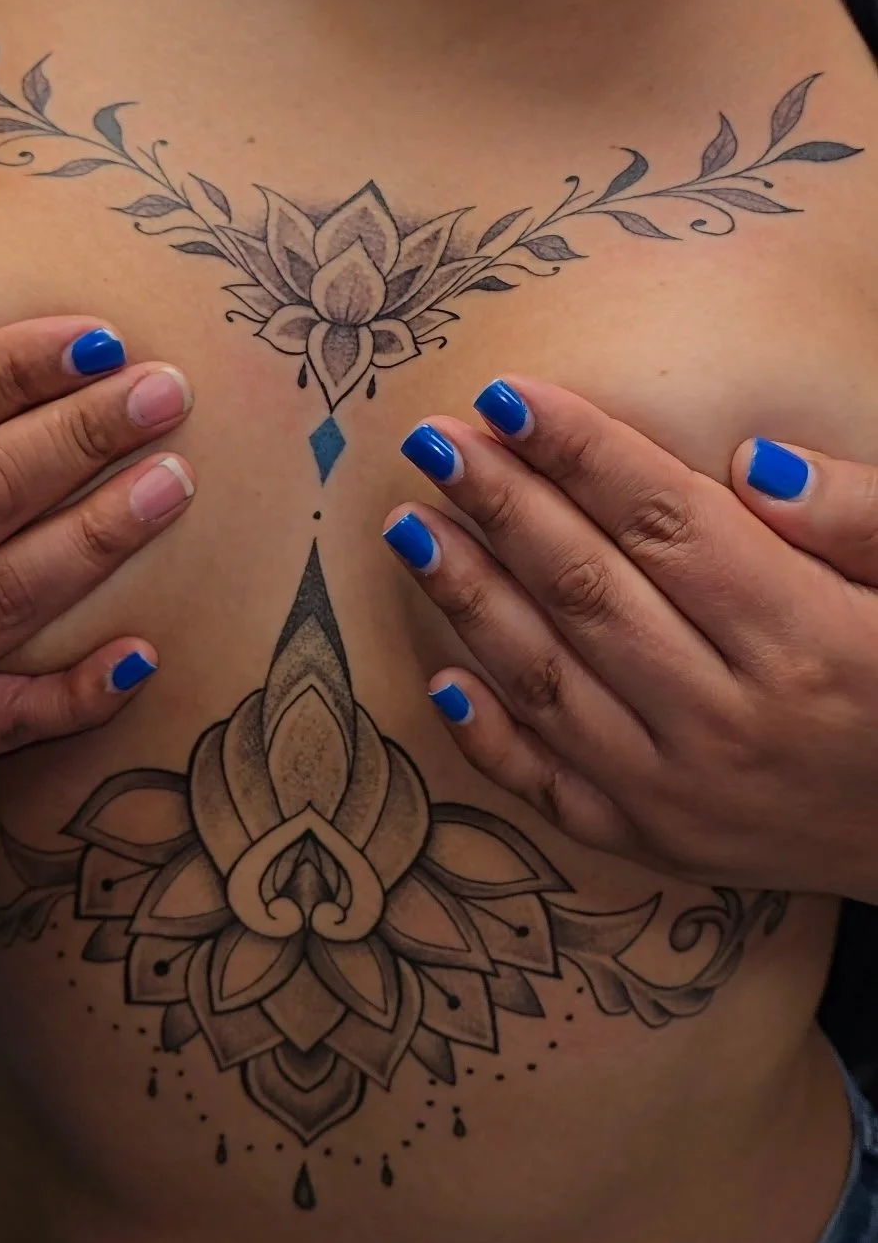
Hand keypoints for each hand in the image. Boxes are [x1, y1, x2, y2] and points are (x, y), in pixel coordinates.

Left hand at [384, 375, 877, 902]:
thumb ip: (858, 518)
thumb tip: (751, 459)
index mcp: (807, 640)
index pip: (666, 521)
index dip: (579, 451)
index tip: (507, 396)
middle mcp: (731, 720)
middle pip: (588, 590)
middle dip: (502, 505)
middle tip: (433, 441)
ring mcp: (685, 795)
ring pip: (550, 681)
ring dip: (470, 598)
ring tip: (410, 526)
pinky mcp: (662, 846)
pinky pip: (554, 789)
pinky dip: (492, 736)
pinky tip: (441, 672)